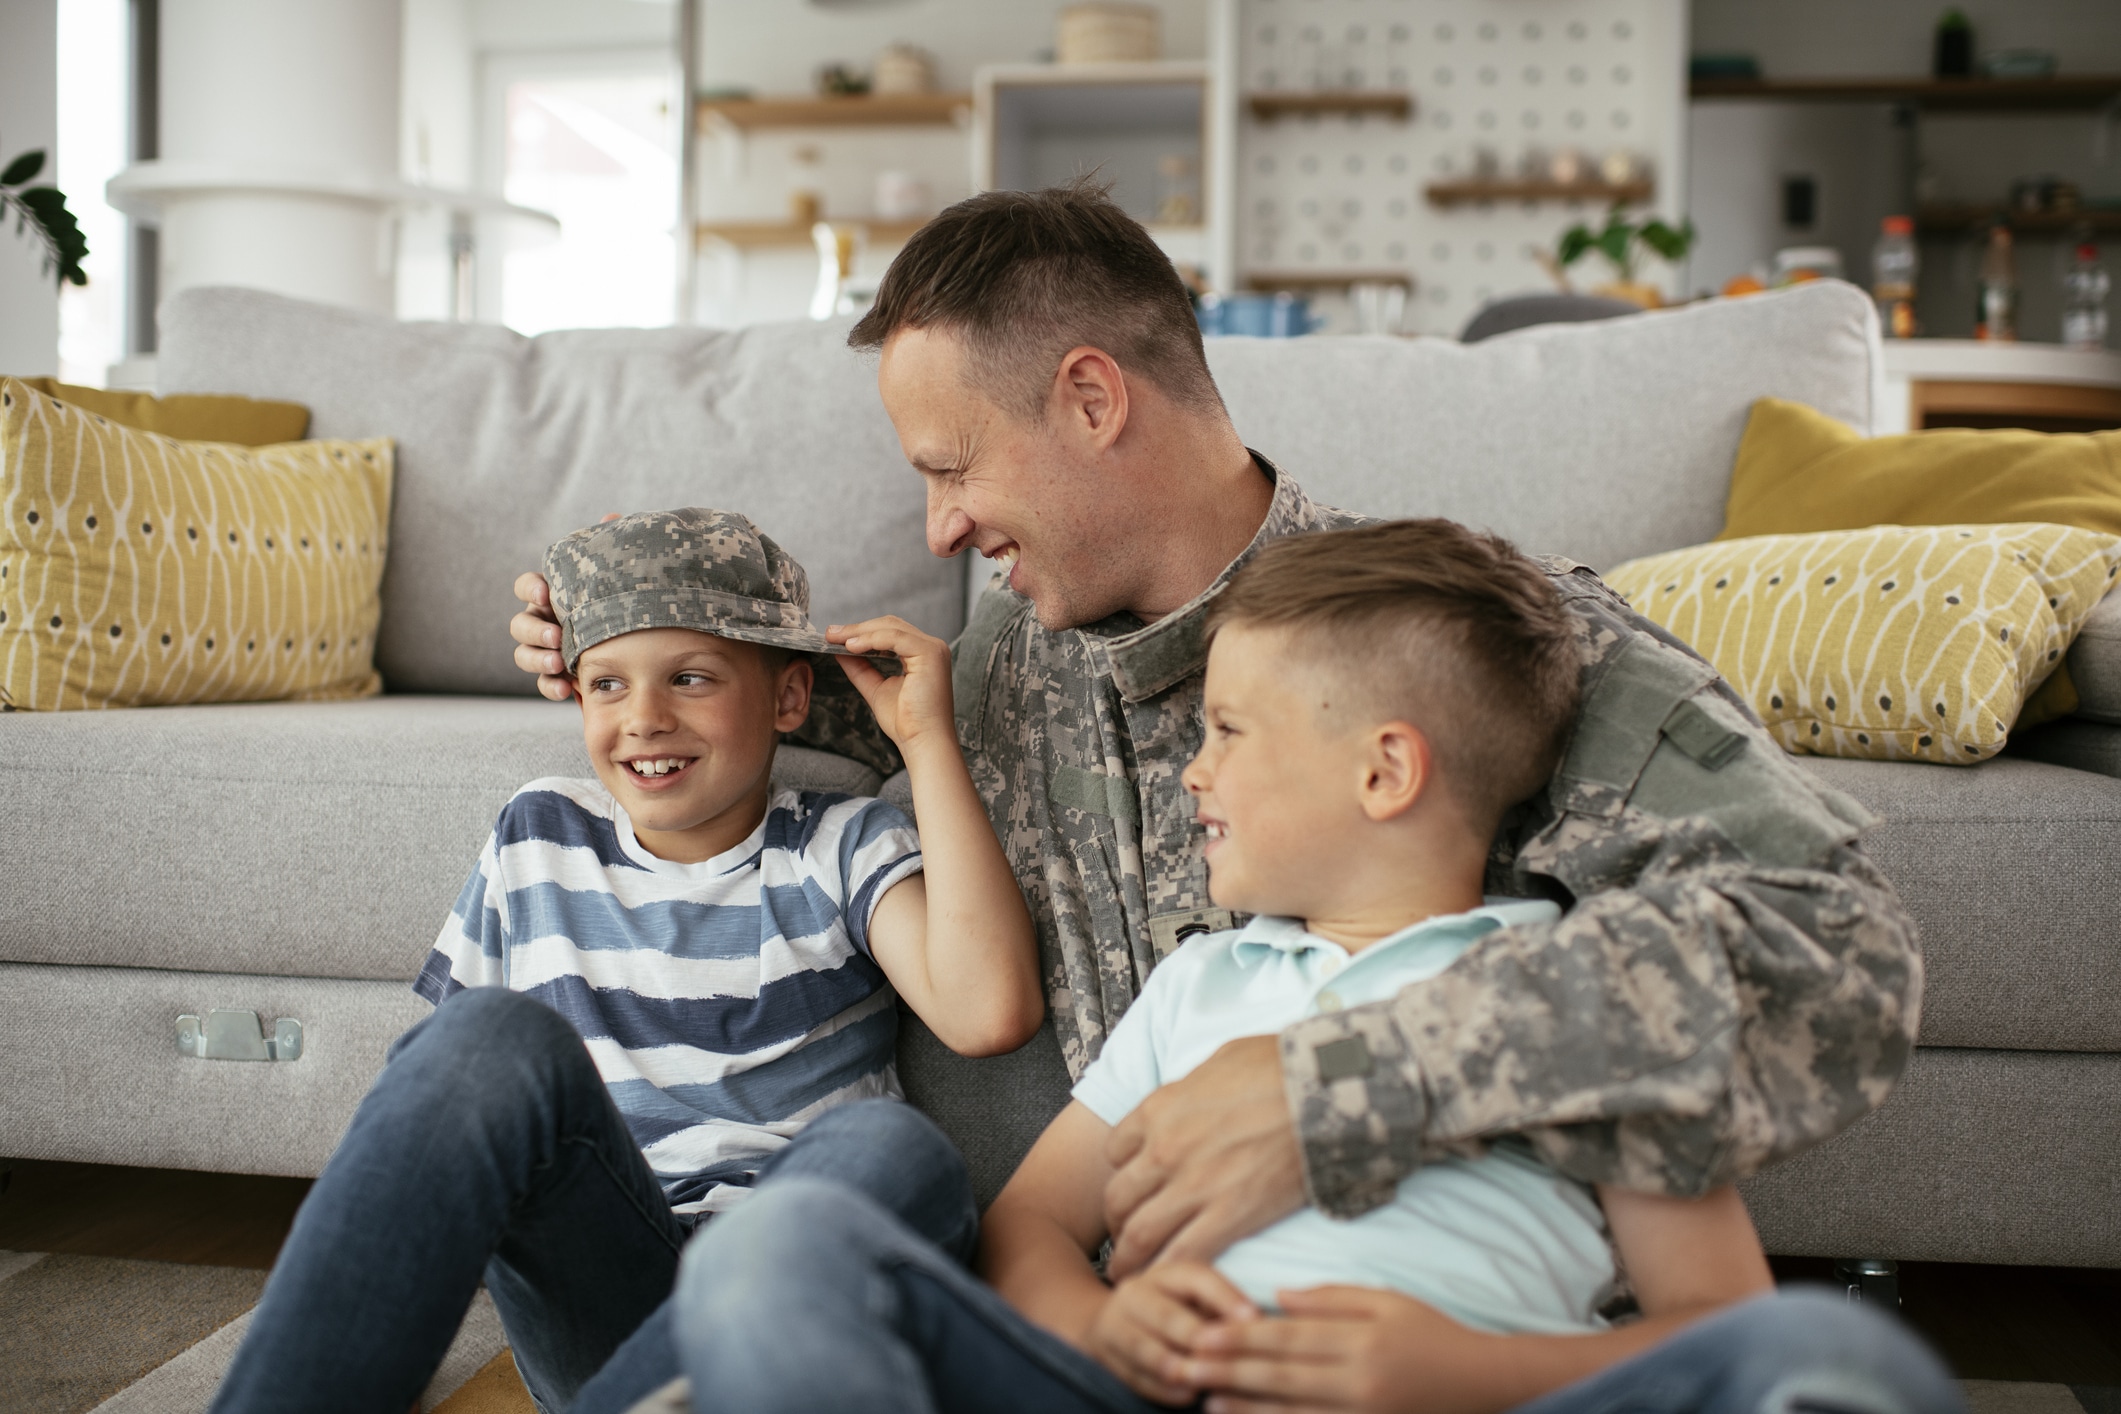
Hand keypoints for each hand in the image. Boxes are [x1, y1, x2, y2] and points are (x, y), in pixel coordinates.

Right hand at [511, 514, 619, 702]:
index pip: (527, 586)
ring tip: (558, 663)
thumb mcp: (618, 578)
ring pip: (523, 654)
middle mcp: (543, 621)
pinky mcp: (556, 677)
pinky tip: (565, 689)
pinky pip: (543, 683)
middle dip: (534, 630)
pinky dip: (550, 686)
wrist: (639, 645)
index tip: (545, 593)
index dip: (530, 589)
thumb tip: (611, 517)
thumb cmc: (621, 602)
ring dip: (537, 659)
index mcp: (552, 595)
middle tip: (556, 636)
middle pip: (520, 624)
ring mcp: (546, 650)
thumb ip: (611, 548)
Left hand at [827, 616, 954, 750]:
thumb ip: (860, 669)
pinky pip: (895, 637)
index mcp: (922, 655)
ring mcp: (933, 649)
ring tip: (835, 639)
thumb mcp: (876, 689)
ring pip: (891, 627)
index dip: (861, 632)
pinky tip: (851, 646)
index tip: (834, 637)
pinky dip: (871, 639)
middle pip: (889, 625)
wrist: (923, 743)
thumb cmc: (906, 723)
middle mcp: (931, 648)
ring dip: (860, 631)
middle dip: (857, 628)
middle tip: (829, 634)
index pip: (889, 632)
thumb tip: (839, 651)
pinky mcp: (930, 654)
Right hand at [1084, 1261, 1256, 1405]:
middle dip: (1194, 1335)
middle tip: (1222, 1355)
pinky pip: (1131, 1373)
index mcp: (1169, 1274)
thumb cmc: (1173, 1312)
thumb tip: (1261, 1328)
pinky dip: (1158, 1388)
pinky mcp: (1104, 1352)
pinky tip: (1184, 1395)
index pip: (1198, 1278)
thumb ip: (1222, 1311)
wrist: (1108, 1321)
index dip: (1226, 1297)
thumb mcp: (1195, 1300)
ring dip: (1170, 1364)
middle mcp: (1139, 1292)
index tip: (1253, 1318)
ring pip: (1142, 1344)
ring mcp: (1115, 1322)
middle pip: (1166, 1314)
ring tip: (1197, 1378)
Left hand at [1103, 1035, 1305, 1278]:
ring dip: (1129, 1258)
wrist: (1321, 1090)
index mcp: (1159, 1109)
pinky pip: (1184, 1254)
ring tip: (1129, 1274)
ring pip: (1140, 1233)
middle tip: (1123, 1236)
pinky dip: (1167, 1273)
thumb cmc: (1277, 1066)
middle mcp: (1165, 1150)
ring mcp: (1194, 1185)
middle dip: (1117, 1221)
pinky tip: (1166, 1284)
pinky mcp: (1230, 1214)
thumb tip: (1191, 1099)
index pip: (1115, 1150)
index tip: (1132, 1185)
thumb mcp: (1218, 1061)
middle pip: (1118, 1197)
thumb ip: (1191, 1089)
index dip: (1122, 1171)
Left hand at [1184, 1287, 1489, 1413]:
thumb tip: (1276, 1296)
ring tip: (1204, 1398)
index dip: (1242, 1338)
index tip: (1204, 1332)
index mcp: (1362, 1342)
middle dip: (1229, 1371)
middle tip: (1187, 1364)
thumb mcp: (1388, 1301)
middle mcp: (1360, 1385)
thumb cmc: (1432, 1336)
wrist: (1484, 1388)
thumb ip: (1331, 1299)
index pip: (1289, 1340)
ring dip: (1244, 1407)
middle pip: (1281, 1378)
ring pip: (1291, 1413)